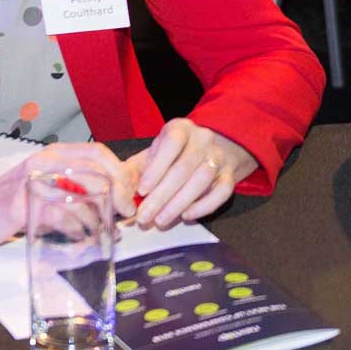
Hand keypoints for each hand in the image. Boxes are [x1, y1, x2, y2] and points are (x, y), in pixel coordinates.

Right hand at [0, 141, 137, 246]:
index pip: (97, 153)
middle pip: (94, 171)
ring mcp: (32, 182)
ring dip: (98, 217)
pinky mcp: (20, 205)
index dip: (119, 173)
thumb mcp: (48, 186)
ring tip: (105, 232)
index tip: (128, 196)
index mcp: (54, 154)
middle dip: (116, 194)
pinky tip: (80, 237)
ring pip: (79, 195)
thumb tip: (115, 200)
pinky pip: (59, 216)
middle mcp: (44, 163)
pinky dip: (76, 229)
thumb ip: (76, 187)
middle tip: (123, 214)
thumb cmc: (14, 200)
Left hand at [127, 118, 256, 229]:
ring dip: (179, 203)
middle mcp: (203, 139)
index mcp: (181, 128)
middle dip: (162, 196)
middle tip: (144, 217)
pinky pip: (222, 192)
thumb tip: (120, 193)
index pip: (171, 143)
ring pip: (203, 180)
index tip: (142, 191)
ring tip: (161, 220)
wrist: (208, 149)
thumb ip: (135, 170)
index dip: (157, 167)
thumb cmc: (173, 155)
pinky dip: (204, 206)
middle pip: (184, 167)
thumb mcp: (153, 154)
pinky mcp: (230, 175)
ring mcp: (219, 156)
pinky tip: (186, 216)